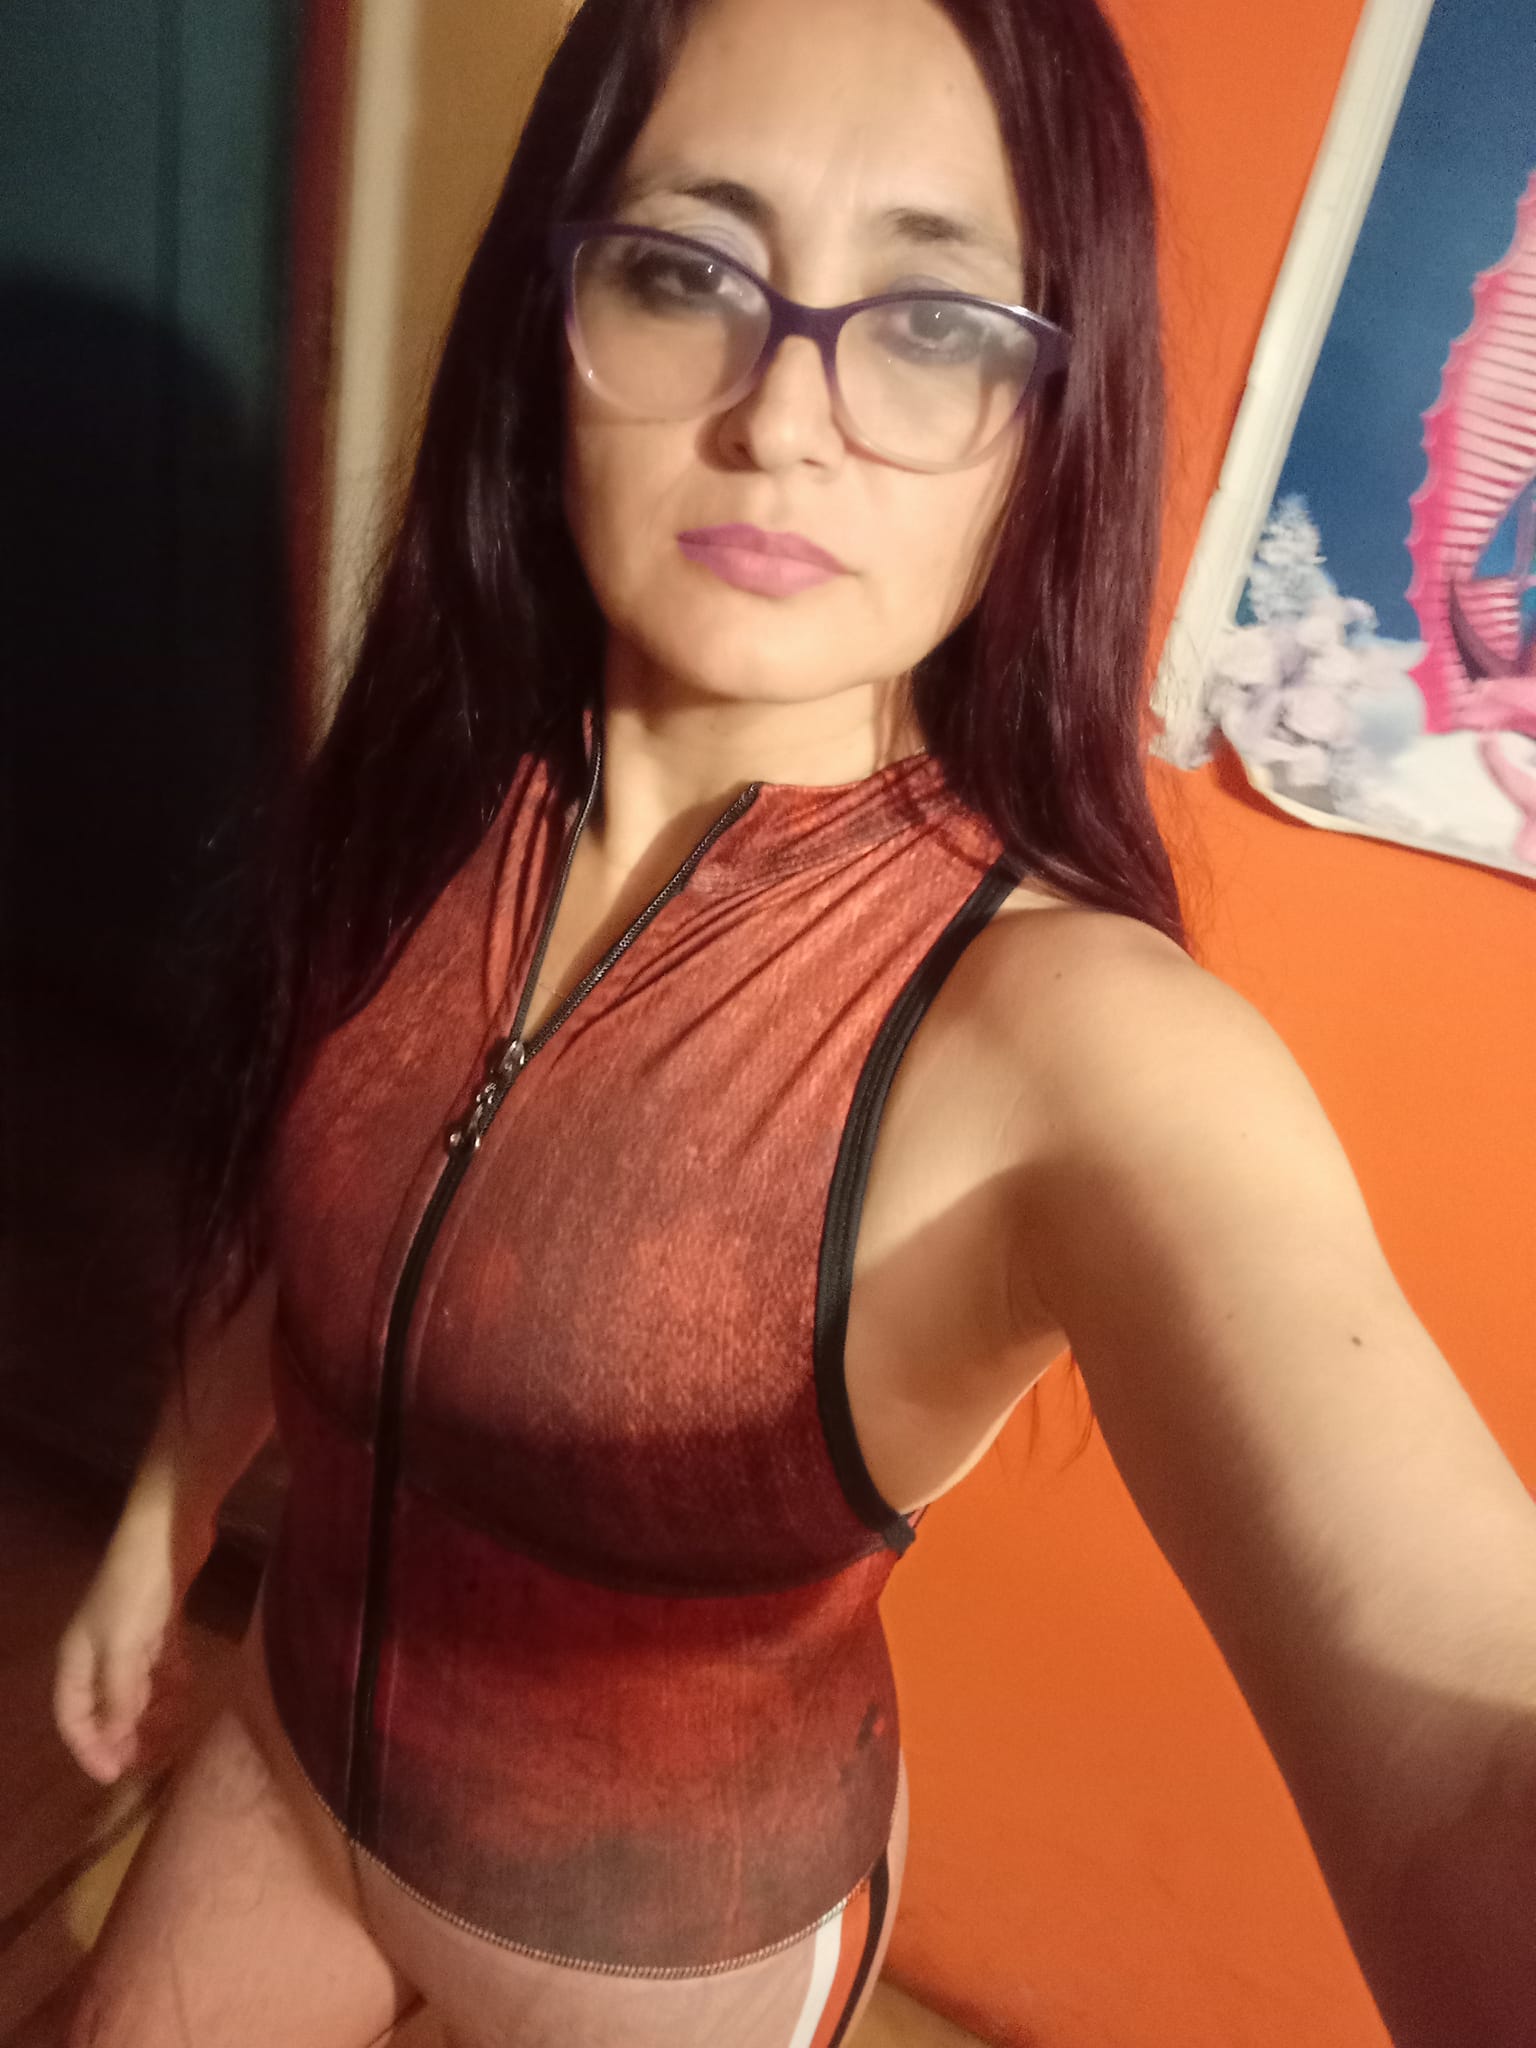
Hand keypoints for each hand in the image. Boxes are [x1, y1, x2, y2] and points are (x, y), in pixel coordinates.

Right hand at [52, 1503, 212, 1783]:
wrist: (168, 1531)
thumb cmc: (136, 1590)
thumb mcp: (123, 1649)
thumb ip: (118, 1697)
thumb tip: (114, 1742)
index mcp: (77, 1658)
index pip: (72, 1716)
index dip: (89, 1748)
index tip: (114, 1776)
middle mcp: (100, 1650)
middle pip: (107, 1705)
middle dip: (126, 1735)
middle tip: (152, 1760)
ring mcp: (132, 1635)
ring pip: (139, 1687)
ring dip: (154, 1711)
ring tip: (174, 1730)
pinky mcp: (163, 1620)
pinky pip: (164, 1662)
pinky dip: (173, 1679)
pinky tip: (187, 1688)